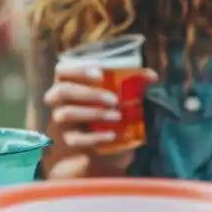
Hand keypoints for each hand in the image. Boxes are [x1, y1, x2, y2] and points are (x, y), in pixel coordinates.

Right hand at [41, 66, 156, 178]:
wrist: (95, 142)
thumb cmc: (105, 107)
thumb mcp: (114, 93)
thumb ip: (131, 83)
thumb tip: (152, 76)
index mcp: (67, 83)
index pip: (61, 71)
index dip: (77, 70)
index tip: (100, 74)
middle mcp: (59, 101)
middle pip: (63, 91)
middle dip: (89, 94)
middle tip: (114, 99)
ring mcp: (61, 122)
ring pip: (66, 113)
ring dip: (93, 113)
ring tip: (117, 116)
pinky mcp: (69, 141)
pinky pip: (77, 139)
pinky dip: (95, 137)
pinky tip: (112, 135)